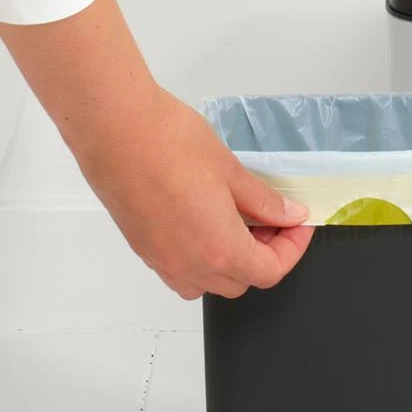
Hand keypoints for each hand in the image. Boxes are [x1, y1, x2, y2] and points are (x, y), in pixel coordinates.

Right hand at [0, 0, 312, 300]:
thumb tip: (289, 215)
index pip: (270, 272)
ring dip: (231, 263)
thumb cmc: (170, 142)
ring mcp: (161, 260)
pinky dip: (201, 258)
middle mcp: (188, 265)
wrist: (114, 128)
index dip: (292, 249)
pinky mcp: (142, 247)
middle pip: (241, 283)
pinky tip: (206, 221)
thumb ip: (264, 201)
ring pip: (208, 283)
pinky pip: (180, 270)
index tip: (297, 224)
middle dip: (264, 256)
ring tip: (239, 222)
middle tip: (272, 219)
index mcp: (219, 249)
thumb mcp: (231, 171)